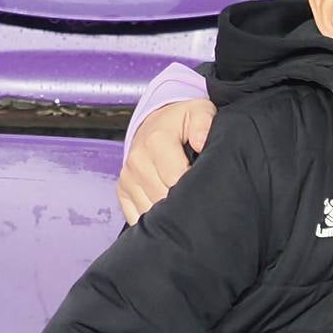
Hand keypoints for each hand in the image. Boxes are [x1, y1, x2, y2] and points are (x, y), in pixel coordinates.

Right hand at [118, 98, 213, 224]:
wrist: (154, 123)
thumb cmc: (181, 122)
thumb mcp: (199, 112)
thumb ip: (204, 123)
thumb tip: (201, 141)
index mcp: (156, 141)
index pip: (176, 179)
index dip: (196, 189)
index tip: (210, 189)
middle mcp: (138, 161)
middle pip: (164, 198)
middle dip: (186, 203)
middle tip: (203, 199)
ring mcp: (128, 178)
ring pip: (150, 211)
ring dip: (170, 214)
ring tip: (188, 204)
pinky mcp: (122, 191)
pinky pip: (137, 217)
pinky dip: (154, 220)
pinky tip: (169, 212)